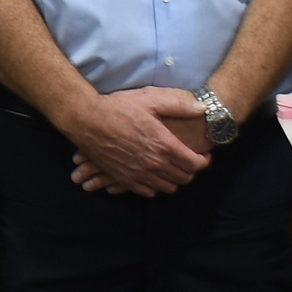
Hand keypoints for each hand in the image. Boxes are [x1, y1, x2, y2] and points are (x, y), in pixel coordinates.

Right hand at [64, 87, 209, 196]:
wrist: (87, 121)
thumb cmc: (119, 108)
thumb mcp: (150, 100)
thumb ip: (179, 105)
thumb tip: (204, 108)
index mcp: (164, 145)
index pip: (194, 164)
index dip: (204, 161)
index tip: (204, 155)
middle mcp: (155, 165)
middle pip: (184, 178)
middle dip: (191, 171)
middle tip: (190, 161)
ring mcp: (139, 175)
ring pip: (168, 187)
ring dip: (175, 180)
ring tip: (173, 168)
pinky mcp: (126, 180)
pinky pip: (149, 192)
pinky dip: (156, 186)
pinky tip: (154, 175)